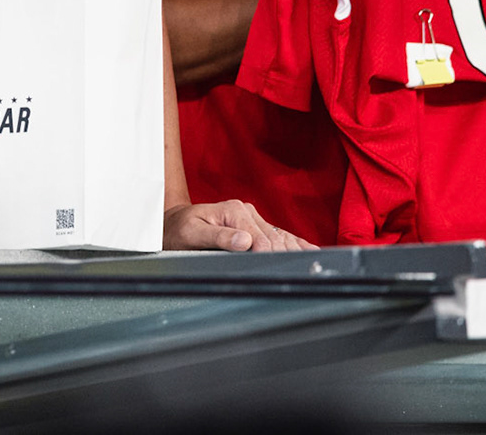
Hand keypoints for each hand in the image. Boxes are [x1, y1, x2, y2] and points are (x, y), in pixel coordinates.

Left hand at [163, 200, 314, 252]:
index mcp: (234, 211)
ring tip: (312, 265)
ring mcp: (252, 218)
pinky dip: (295, 243)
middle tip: (298, 273)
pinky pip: (278, 235)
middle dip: (284, 255)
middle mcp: (246, 211)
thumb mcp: (191, 234)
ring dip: (295, 250)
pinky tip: (311, 250)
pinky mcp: (255, 226)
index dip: (266, 254)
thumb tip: (244, 241)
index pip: (258, 237)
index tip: (273, 267)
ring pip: (280, 237)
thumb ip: (217, 237)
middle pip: (272, 238)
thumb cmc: (179, 230)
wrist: (173, 223)